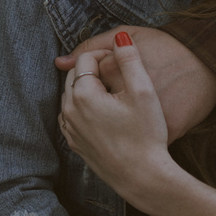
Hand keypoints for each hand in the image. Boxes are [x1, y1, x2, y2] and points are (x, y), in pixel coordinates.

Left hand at [56, 26, 215, 141]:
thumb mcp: (143, 91)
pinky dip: (84, 106)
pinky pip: (73, 115)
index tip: (123, 58)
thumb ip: (130, 59)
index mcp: (82, 95)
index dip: (105, 52)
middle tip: (119, 71)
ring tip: (114, 89)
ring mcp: (70, 130)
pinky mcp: (75, 144)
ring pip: (72, 95)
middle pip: (75, 75)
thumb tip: (120, 37)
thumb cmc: (146, 135)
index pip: (85, 58)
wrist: (143, 178)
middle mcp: (69, 112)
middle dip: (94, 68)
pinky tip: (105, 109)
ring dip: (88, 87)